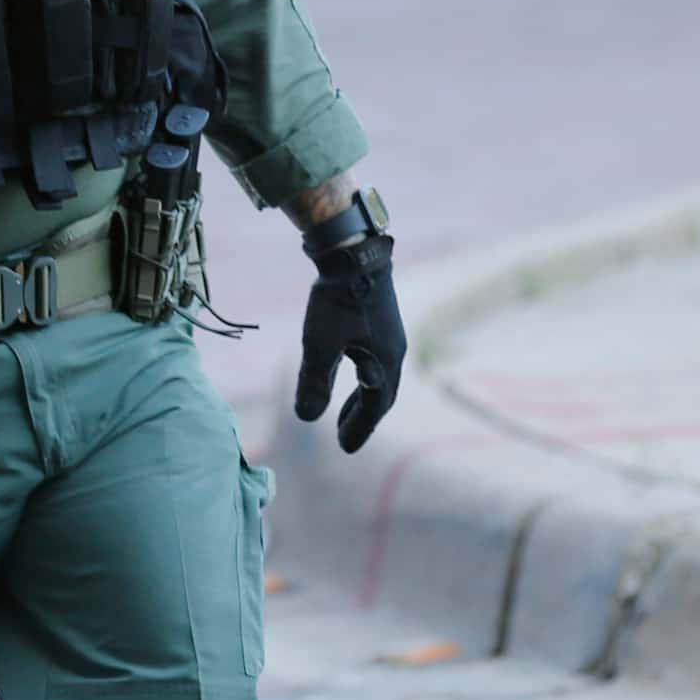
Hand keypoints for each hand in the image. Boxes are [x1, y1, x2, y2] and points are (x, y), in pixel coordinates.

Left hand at [294, 234, 405, 453]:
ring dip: (362, 396)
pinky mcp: (380, 318)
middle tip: (344, 436)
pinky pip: (374, 357)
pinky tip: (347, 365)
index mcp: (385, 362)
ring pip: (378, 375)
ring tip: (343, 410)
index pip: (375, 406)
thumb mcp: (321, 344)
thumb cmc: (339, 299)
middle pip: (381, 393)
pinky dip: (362, 373)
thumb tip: (306, 419)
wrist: (355, 251)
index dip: (359, 428)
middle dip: (362, 416)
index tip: (344, 448)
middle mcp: (393, 351)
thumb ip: (314, 382)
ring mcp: (389, 333)